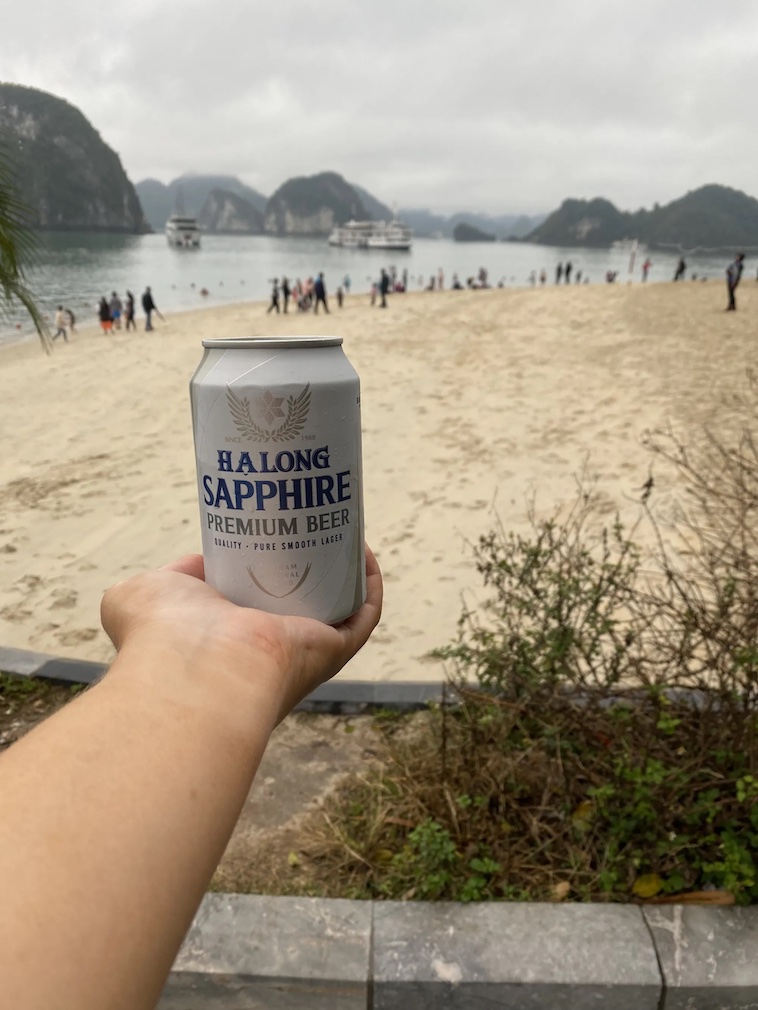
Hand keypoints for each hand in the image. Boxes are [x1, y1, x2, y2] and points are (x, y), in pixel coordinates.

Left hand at [101, 548, 381, 721]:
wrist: (195, 668)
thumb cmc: (162, 634)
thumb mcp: (144, 592)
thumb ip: (163, 577)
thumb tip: (193, 565)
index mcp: (227, 637)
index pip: (253, 600)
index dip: (265, 563)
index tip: (272, 527)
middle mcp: (267, 648)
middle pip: (299, 599)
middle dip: (309, 561)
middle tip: (310, 520)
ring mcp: (302, 649)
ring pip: (337, 605)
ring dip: (345, 569)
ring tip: (342, 527)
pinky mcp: (333, 648)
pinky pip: (365, 615)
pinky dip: (370, 585)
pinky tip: (364, 550)